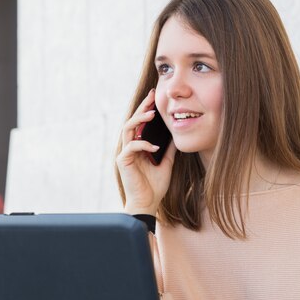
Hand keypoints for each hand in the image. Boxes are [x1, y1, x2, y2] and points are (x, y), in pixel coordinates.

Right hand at [116, 89, 176, 215]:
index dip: (146, 109)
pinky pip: (131, 147)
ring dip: (139, 119)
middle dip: (142, 107)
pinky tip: (155, 147)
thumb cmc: (155, 186)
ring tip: (152, 113)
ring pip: (127, 129)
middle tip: (152, 96)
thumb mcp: (167, 163)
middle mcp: (129, 147)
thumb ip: (169, 149)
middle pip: (132, 121)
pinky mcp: (123, 161)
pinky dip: (143, 144)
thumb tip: (176, 136)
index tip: (155, 97)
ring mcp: (125, 153)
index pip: (140, 123)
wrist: (148, 204)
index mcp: (138, 146)